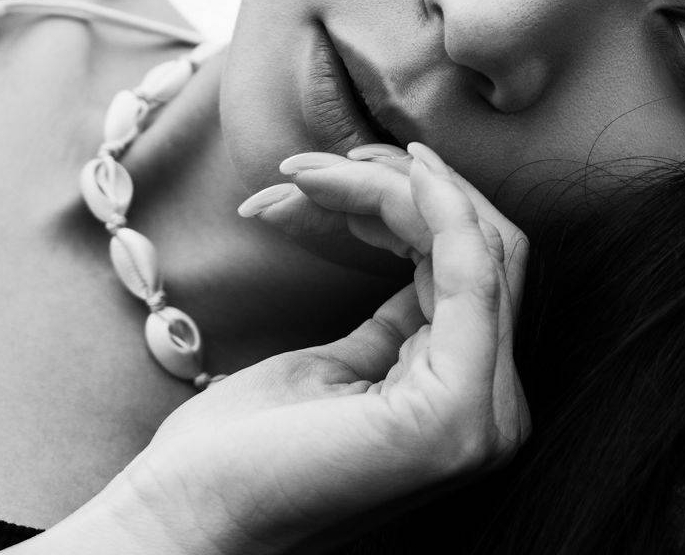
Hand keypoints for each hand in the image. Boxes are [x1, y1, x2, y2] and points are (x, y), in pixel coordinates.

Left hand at [95, 143, 530, 554]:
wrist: (187, 518)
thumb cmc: (243, 451)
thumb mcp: (342, 367)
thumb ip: (404, 322)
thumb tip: (429, 251)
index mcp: (471, 402)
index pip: (481, 272)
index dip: (423, 204)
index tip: (342, 167)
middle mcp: (496, 412)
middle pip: (487, 250)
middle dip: (405, 186)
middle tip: (316, 166)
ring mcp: (482, 417)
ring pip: (475, 246)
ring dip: (390, 188)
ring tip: (304, 177)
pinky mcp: (454, 410)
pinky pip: (469, 273)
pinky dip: (435, 207)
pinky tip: (383, 172)